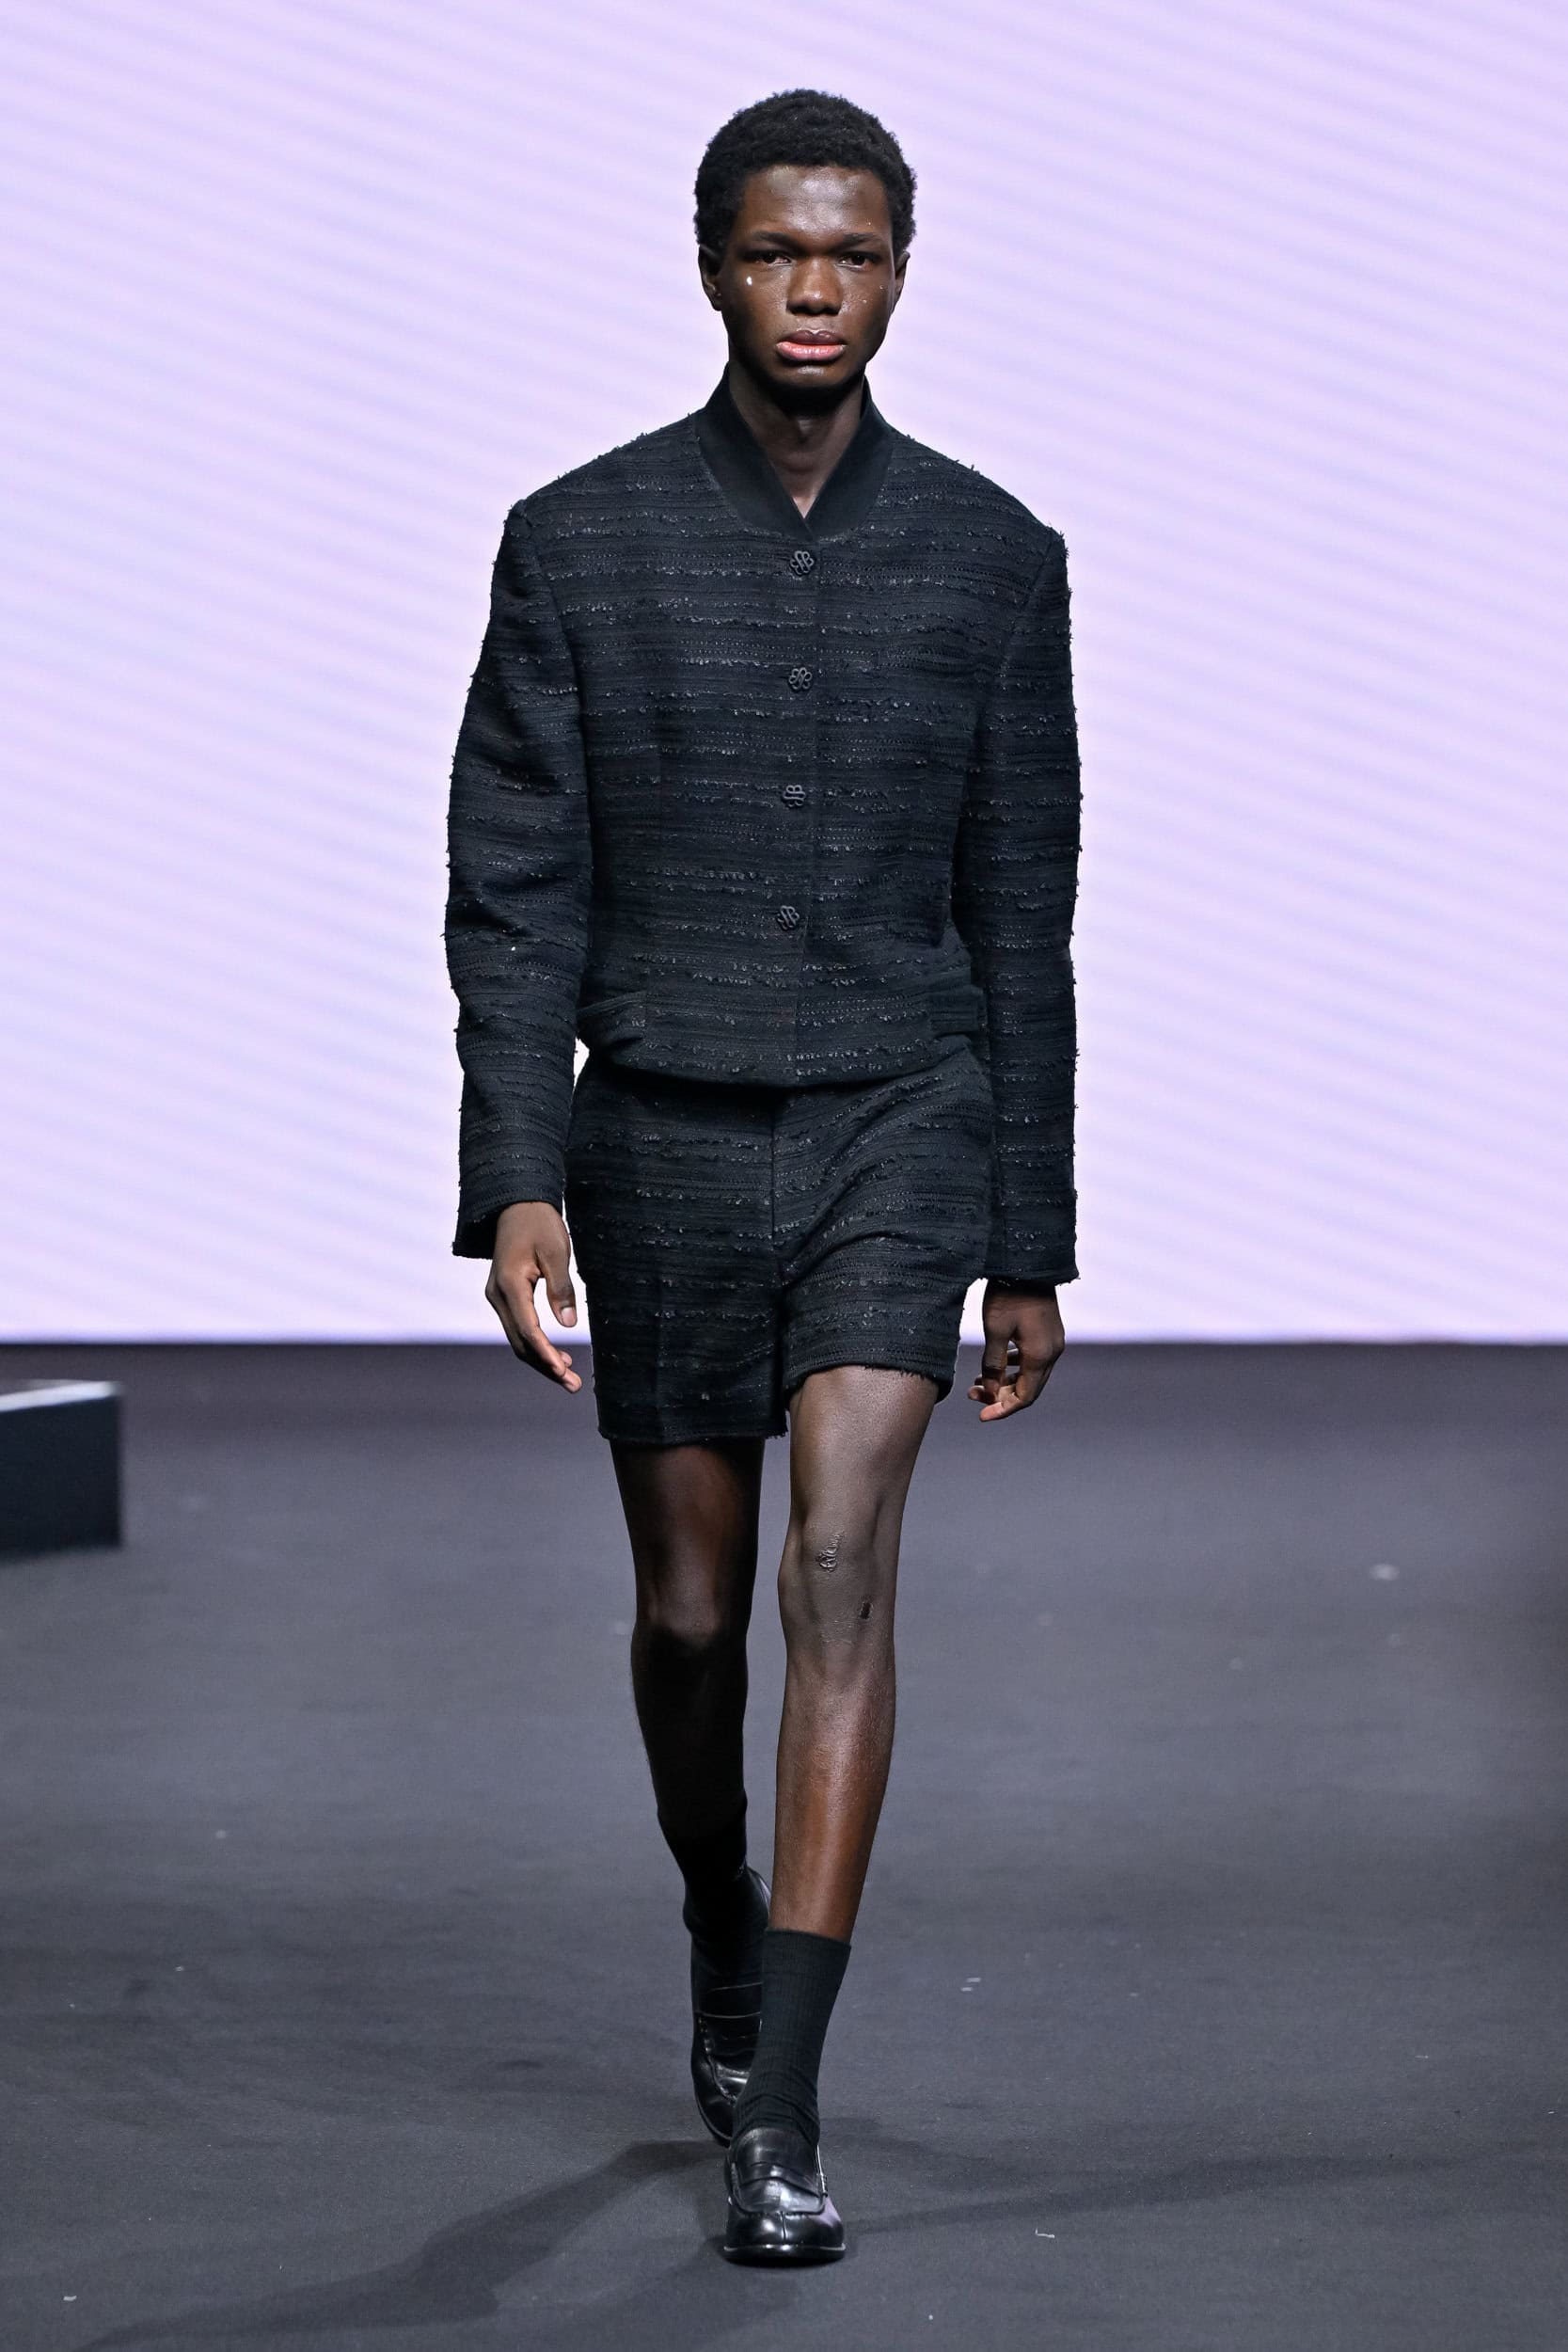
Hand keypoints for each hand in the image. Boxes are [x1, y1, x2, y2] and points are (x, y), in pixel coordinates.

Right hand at [486, 1203, 582, 1391]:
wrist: (516, 1205)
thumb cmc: (539, 1224)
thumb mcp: (557, 1251)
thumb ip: (562, 1288)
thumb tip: (569, 1325)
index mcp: (509, 1284)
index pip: (529, 1330)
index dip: (547, 1354)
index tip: (564, 1372)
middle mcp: (497, 1295)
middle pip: (520, 1343)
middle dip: (546, 1366)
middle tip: (573, 1386)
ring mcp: (497, 1297)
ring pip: (518, 1339)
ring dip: (541, 1360)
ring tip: (568, 1378)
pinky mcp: (503, 1296)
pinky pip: (518, 1328)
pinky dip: (535, 1345)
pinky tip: (555, 1357)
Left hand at [967, 1283, 1064, 1421]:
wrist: (1028, 1263)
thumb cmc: (1008, 1295)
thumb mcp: (995, 1331)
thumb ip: (993, 1365)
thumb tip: (988, 1393)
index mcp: (1041, 1356)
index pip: (1024, 1397)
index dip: (1003, 1410)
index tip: (981, 1416)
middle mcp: (1052, 1352)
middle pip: (1028, 1389)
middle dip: (1000, 1396)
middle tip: (972, 1395)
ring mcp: (1053, 1342)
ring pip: (1030, 1375)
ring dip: (1005, 1382)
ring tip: (977, 1382)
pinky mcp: (1049, 1332)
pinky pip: (1033, 1360)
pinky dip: (1014, 1367)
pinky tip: (997, 1364)